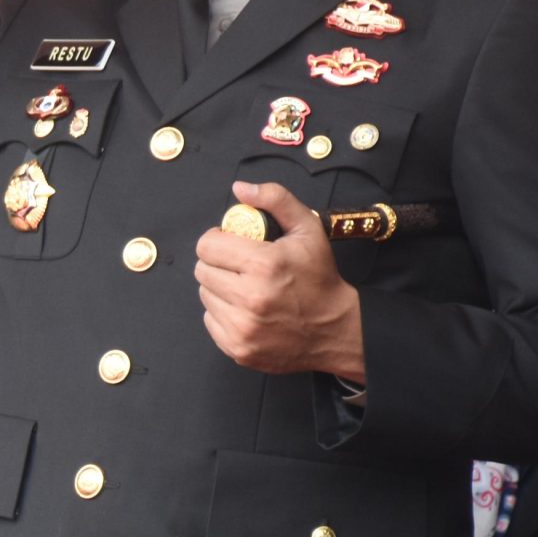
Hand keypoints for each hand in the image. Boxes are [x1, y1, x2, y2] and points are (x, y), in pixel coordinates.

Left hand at [194, 182, 366, 377]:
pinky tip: (247, 309)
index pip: (207, 245)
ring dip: (220, 288)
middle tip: (241, 266)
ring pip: (204, 295)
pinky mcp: (237, 348)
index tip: (232, 243)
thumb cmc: (319, 278)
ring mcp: (242, 327)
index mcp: (264, 265)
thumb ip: (275, 199)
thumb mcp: (307, 229)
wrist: (335, 330)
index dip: (218, 240)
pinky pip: (210, 320)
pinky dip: (223, 313)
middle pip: (202, 270)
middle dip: (218, 264)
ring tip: (246, 287)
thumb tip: (240, 188)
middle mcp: (250, 298)